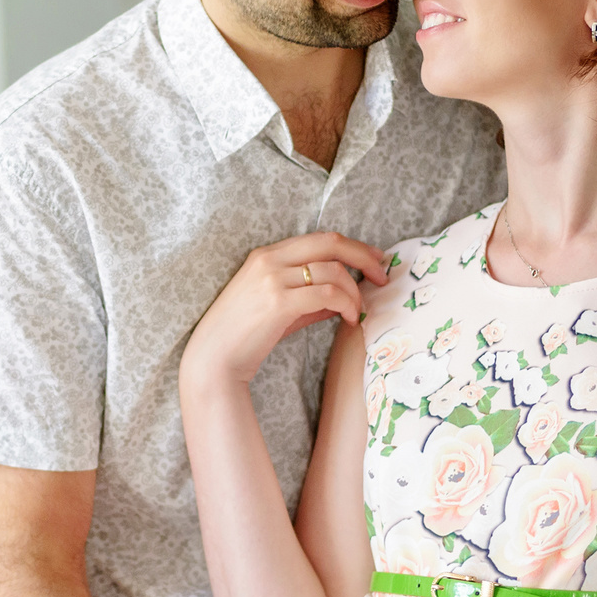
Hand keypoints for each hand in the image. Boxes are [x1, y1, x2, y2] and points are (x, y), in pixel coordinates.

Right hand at [181, 232, 390, 394]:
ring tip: (359, 312)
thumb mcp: (279, 308)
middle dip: (363, 257)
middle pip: (331, 243)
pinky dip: (347, 305)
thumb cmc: (244, 336)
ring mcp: (272, 279)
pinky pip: (327, 294)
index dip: (353, 247)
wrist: (213, 358)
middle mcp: (269, 260)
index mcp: (267, 254)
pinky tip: (349, 319)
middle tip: (383, 276)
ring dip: (355, 292)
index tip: (373, 260)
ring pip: (333, 271)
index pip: (321, 238)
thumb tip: (345, 295)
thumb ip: (309, 296)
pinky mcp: (278, 302)